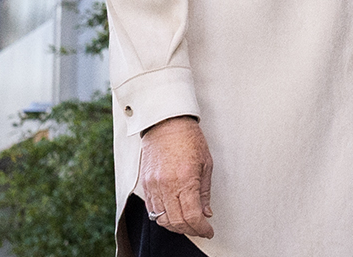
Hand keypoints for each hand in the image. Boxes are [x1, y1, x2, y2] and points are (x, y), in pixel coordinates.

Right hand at [138, 115, 213, 237]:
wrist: (166, 122)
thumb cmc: (188, 138)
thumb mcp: (206, 164)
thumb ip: (204, 192)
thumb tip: (205, 212)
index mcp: (185, 180)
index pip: (192, 216)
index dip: (201, 229)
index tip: (208, 231)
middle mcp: (166, 185)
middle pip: (176, 222)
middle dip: (190, 230)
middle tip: (199, 229)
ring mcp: (153, 185)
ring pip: (162, 219)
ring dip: (175, 226)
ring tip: (187, 223)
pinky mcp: (145, 184)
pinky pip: (151, 209)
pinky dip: (162, 216)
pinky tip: (172, 213)